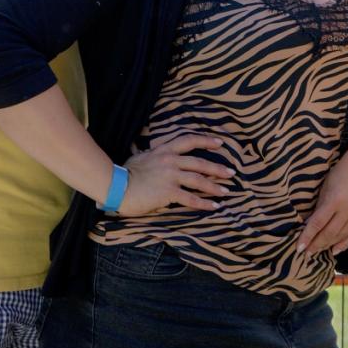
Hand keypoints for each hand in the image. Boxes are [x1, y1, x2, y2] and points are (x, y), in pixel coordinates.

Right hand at [118, 134, 233, 216]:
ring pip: (199, 180)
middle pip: (200, 162)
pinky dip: (204, 203)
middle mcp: (170, 160)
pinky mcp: (168, 192)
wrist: (116, 185)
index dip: (206, 141)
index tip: (220, 144)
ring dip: (215, 187)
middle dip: (217, 168)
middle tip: (231, 173)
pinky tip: (214, 206)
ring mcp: (170, 176)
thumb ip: (154, 156)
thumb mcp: (141, 157)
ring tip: (226, 191)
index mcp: (164, 150)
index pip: (189, 140)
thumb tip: (155, 155)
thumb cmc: (125, 173)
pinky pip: (191, 198)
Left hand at [297, 146, 347, 255]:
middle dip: (316, 244)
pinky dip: (344, 245)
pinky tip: (335, 251)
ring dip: (328, 246)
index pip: (317, 223)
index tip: (299, 247)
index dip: (307, 237)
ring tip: (317, 251)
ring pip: (341, 236)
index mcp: (335, 199)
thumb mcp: (327, 186)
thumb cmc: (342, 171)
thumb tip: (310, 225)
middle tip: (306, 252)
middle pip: (329, 233)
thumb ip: (320, 205)